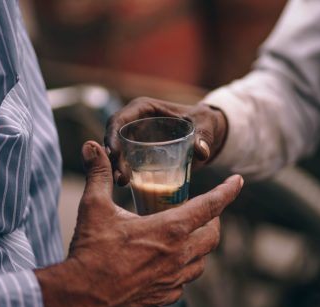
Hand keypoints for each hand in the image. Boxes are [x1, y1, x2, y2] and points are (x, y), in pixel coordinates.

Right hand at [35, 141, 242, 306]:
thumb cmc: (91, 250)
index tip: (238, 181)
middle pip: (213, 236)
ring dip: (199, 247)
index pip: (211, 206)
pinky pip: (183, 283)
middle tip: (204, 213)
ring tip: (187, 237)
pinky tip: (168, 265)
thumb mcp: (95, 206)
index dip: (228, 191)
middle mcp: (179, 255)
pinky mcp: (163, 296)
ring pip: (201, 262)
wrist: (80, 295)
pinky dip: (182, 270)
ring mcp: (173, 279)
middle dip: (213, 221)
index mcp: (170, 229)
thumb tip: (93, 147)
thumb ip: (99, 174)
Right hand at [104, 97, 227, 184]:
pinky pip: (127, 162)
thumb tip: (202, 152)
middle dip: (113, 157)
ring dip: (116, 167)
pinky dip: (125, 173)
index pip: (120, 119)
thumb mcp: (206, 125)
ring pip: (118, 152)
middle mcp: (135, 122)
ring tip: (123, 183)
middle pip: (114, 138)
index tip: (115, 153)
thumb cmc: (204, 123)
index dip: (112, 135)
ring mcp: (136, 138)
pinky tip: (128, 185)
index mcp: (144, 108)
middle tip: (120, 177)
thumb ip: (204, 136)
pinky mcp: (140, 153)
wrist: (207, 134)